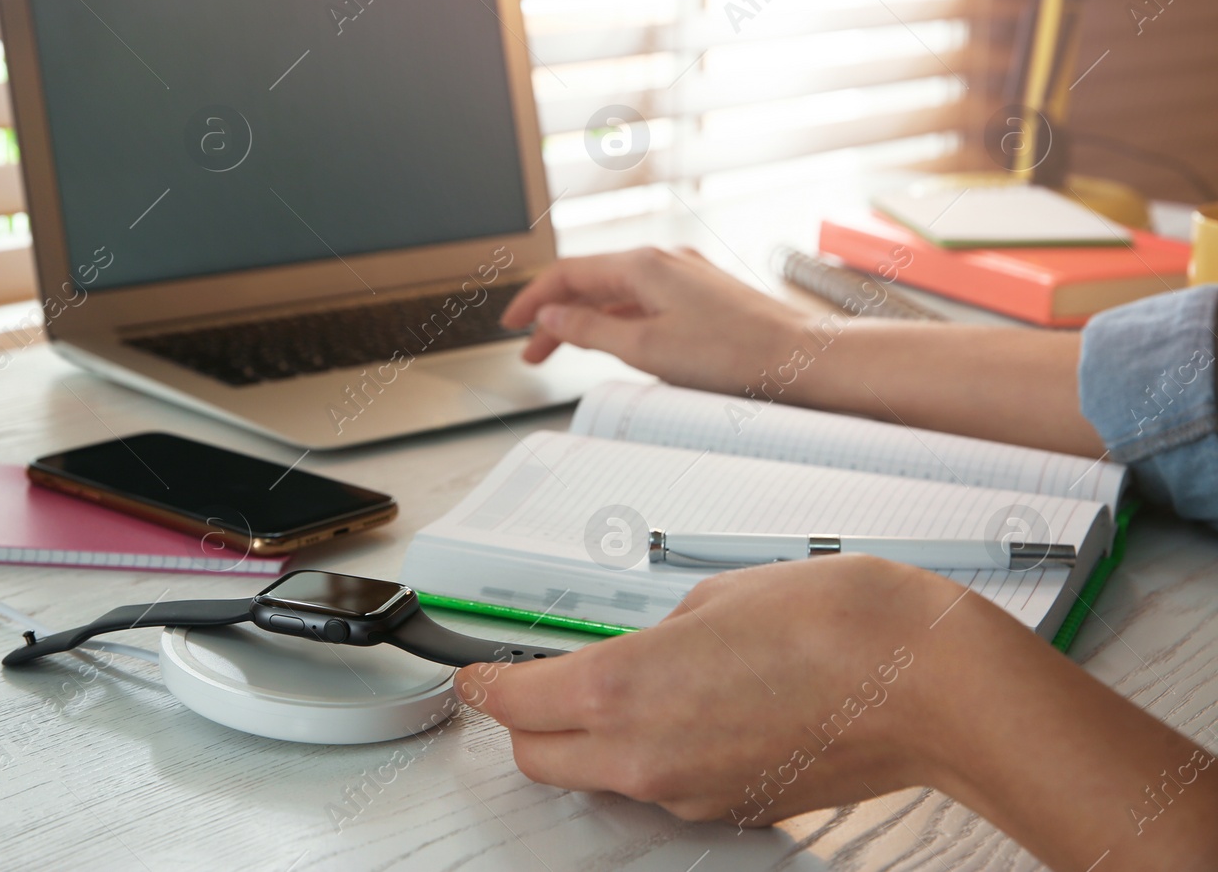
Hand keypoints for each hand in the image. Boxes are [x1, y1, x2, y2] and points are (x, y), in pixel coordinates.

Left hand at [456, 557, 1217, 870]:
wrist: (929, 684)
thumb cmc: (838, 622)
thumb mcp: (718, 593)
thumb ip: (659, 630)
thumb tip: (646, 647)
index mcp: (626, 686)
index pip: (516, 703)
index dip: (482, 687)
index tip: (472, 676)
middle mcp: (647, 754)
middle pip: (539, 758)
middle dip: (523, 722)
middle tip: (531, 683)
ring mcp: (690, 792)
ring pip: (600, 777)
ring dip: (590, 740)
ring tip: (627, 686)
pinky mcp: (734, 807)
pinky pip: (662, 786)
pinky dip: (652, 756)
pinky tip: (691, 711)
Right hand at [501, 248, 807, 393]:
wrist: (801, 359)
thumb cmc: (733, 354)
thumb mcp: (645, 349)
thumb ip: (591, 331)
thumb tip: (553, 318)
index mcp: (644, 264)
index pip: (569, 274)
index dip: (534, 299)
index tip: (512, 324)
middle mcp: (664, 260)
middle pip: (592, 281)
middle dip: (556, 315)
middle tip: (532, 350)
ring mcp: (686, 276)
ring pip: (618, 292)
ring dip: (586, 319)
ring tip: (565, 350)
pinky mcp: (705, 295)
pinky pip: (645, 300)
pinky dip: (618, 319)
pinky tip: (616, 341)